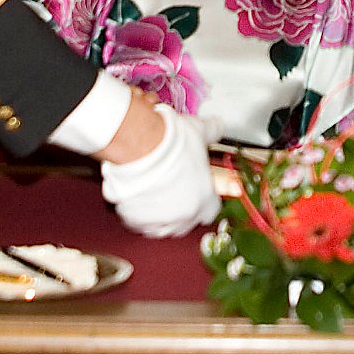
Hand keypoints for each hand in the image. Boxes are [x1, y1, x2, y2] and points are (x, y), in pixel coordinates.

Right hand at [100, 103, 222, 237]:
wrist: (140, 146)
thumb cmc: (170, 141)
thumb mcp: (199, 131)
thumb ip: (212, 132)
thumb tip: (217, 126)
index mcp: (204, 197)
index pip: (211, 211)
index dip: (203, 202)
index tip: (196, 193)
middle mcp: (184, 213)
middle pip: (186, 222)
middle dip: (180, 210)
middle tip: (171, 193)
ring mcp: (159, 219)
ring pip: (161, 227)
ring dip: (158, 216)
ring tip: (153, 198)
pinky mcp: (136, 219)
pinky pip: (138, 224)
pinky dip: (137, 215)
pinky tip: (136, 201)